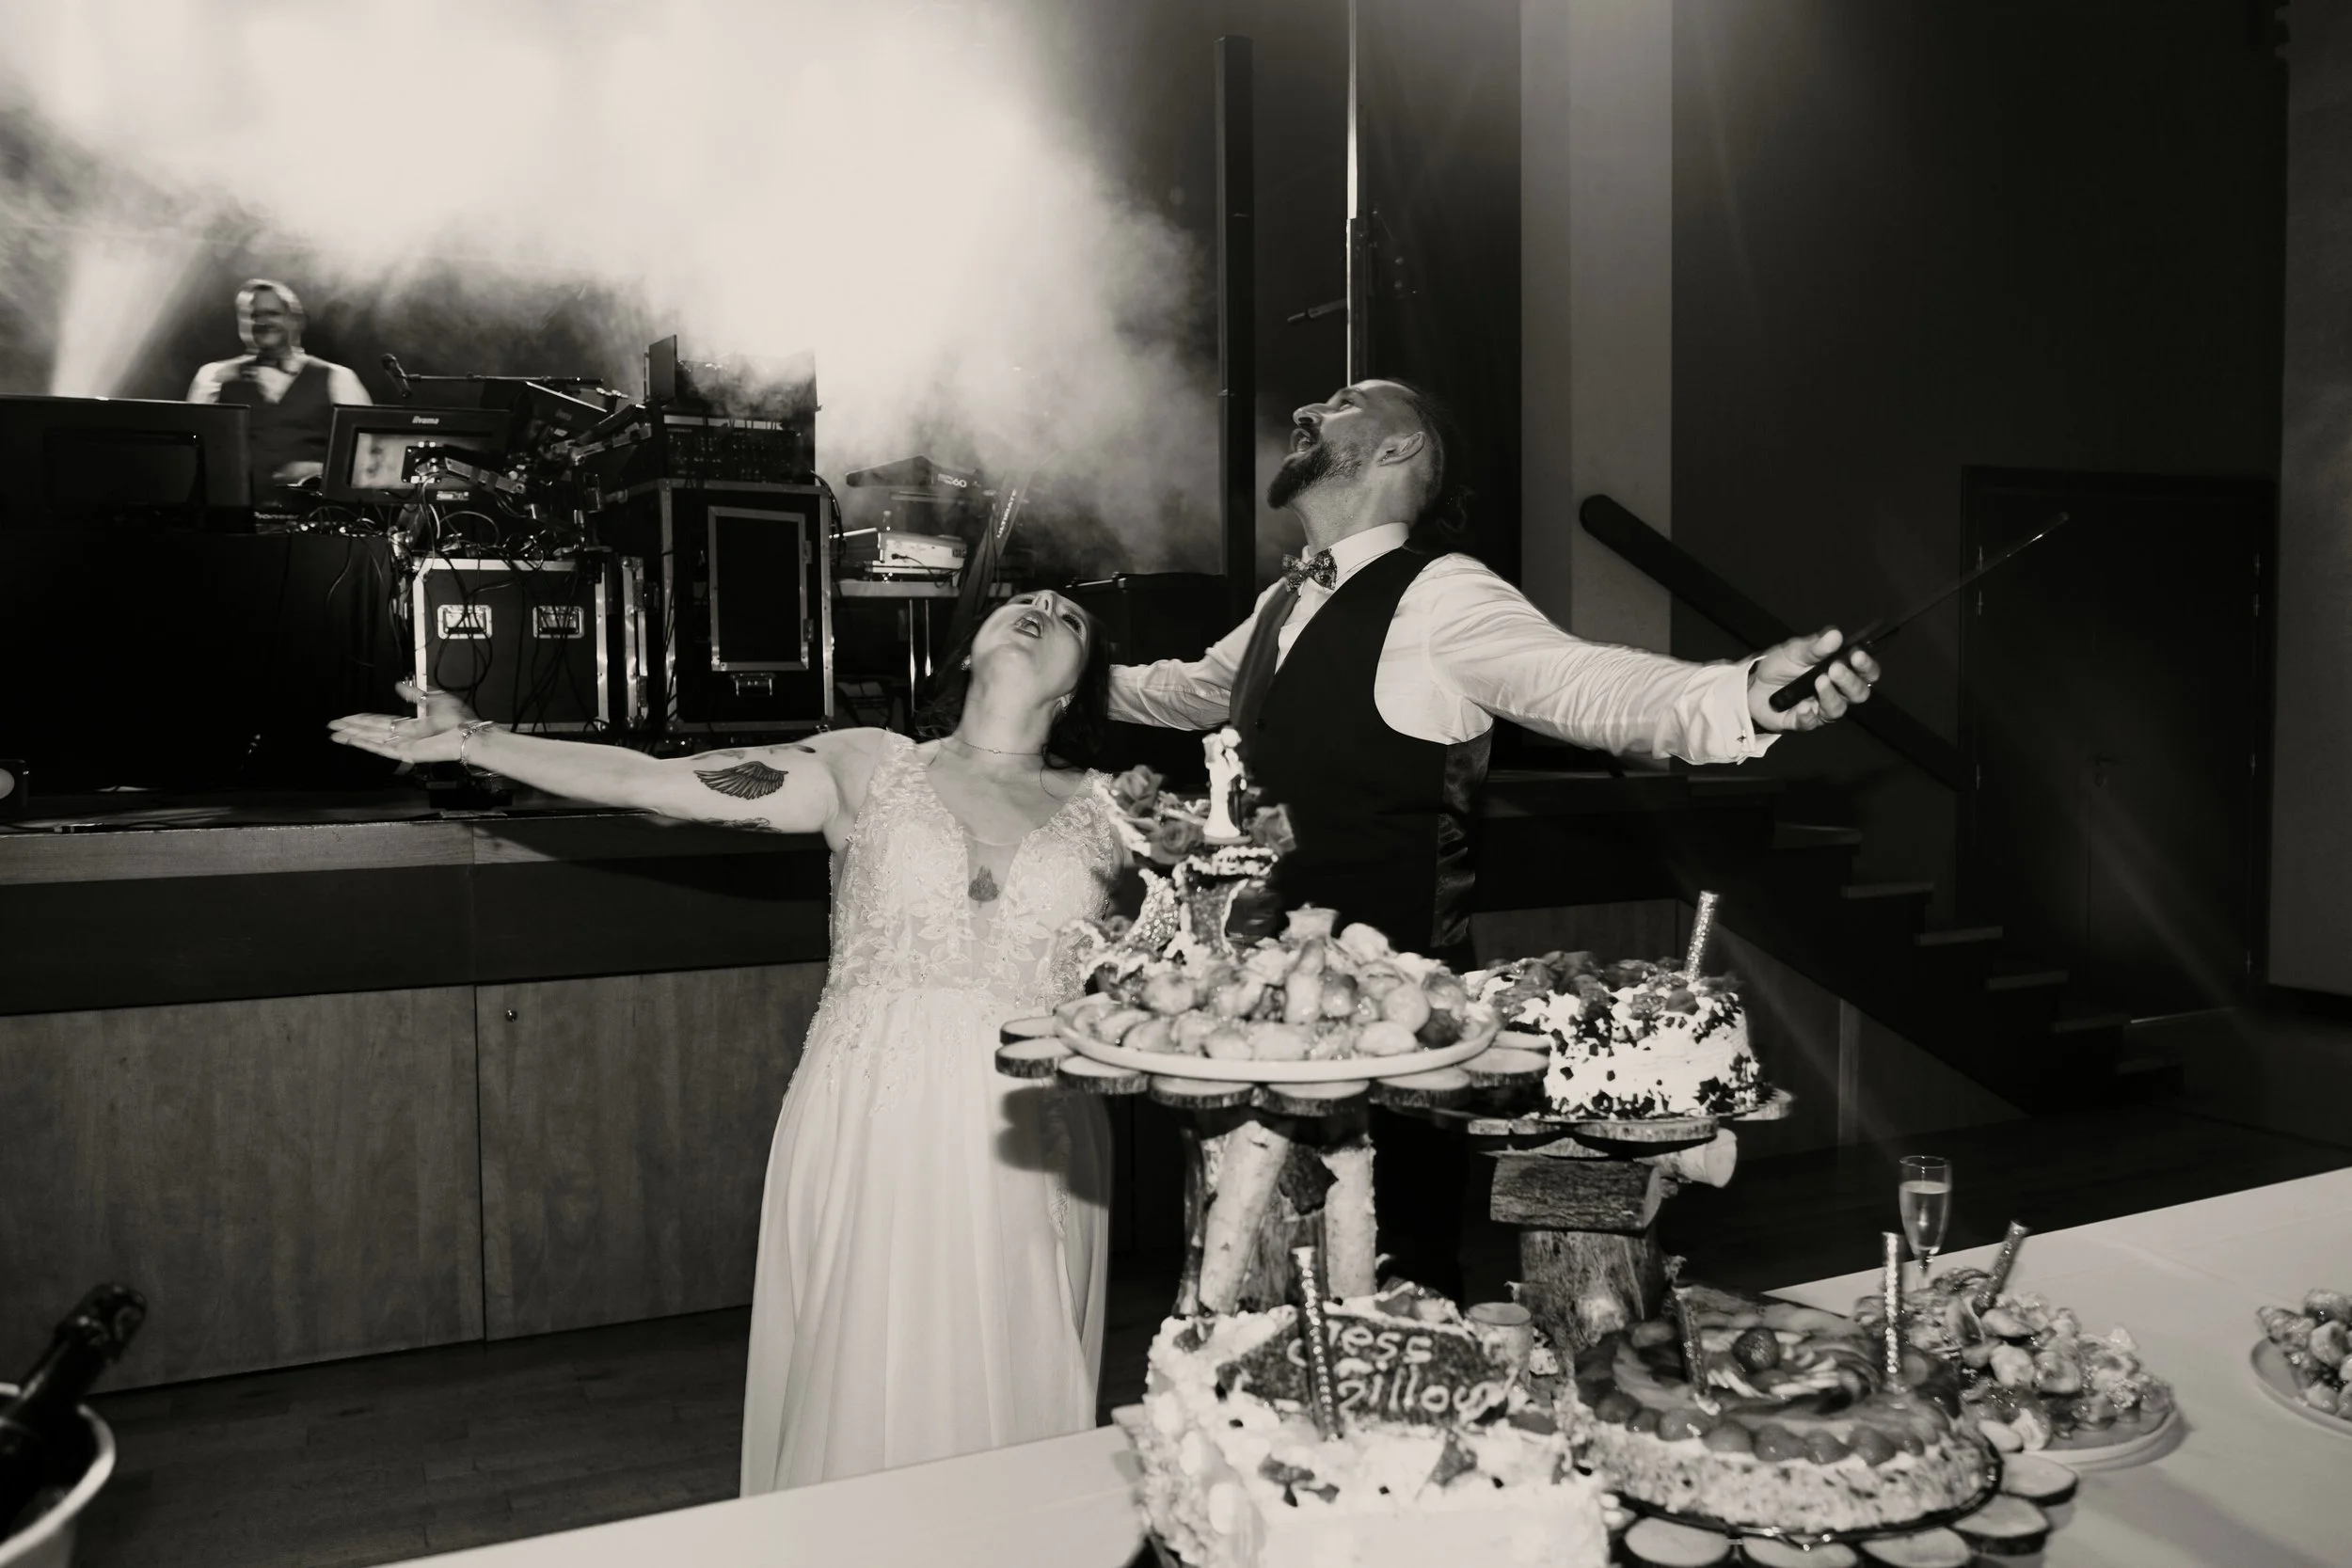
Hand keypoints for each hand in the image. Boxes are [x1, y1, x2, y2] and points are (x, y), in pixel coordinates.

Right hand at [327, 680, 481, 763]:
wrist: (466, 733)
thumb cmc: (457, 719)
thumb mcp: (433, 699)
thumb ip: (414, 694)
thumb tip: (399, 685)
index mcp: (410, 724)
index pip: (380, 721)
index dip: (362, 718)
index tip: (347, 716)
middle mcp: (403, 735)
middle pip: (371, 730)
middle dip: (351, 727)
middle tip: (332, 724)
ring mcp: (402, 744)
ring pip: (371, 739)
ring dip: (352, 736)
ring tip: (334, 733)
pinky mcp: (404, 752)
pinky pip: (380, 748)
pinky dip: (364, 744)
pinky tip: (350, 740)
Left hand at [1748, 628, 1878, 732]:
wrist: (1754, 685)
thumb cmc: (1782, 666)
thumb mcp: (1795, 651)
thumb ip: (1814, 646)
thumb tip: (1835, 635)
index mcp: (1842, 671)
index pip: (1866, 672)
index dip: (1866, 666)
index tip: (1857, 655)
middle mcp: (1838, 693)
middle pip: (1858, 693)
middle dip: (1850, 681)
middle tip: (1835, 669)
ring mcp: (1821, 710)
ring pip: (1837, 709)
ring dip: (1830, 695)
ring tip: (1819, 681)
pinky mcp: (1803, 723)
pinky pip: (1810, 723)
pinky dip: (1807, 715)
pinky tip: (1801, 706)